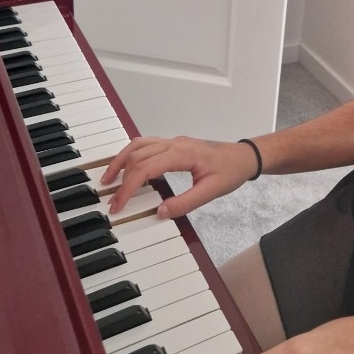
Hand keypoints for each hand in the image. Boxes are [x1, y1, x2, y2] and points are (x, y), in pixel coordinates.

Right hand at [101, 136, 257, 215]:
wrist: (244, 157)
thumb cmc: (230, 171)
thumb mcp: (211, 191)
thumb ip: (185, 203)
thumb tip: (160, 212)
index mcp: (182, 153)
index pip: (145, 168)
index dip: (128, 188)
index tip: (119, 205)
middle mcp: (174, 143)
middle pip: (137, 156)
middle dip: (121, 179)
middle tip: (112, 200)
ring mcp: (173, 141)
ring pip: (138, 145)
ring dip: (121, 161)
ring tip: (109, 179)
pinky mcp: (174, 144)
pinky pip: (146, 144)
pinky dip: (131, 154)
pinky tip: (126, 166)